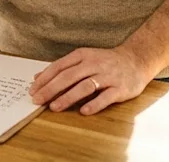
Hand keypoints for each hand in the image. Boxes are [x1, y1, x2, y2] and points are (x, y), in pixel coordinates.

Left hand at [28, 47, 151, 114]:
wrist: (136, 60)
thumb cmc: (105, 62)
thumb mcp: (83, 59)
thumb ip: (62, 68)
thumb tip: (37, 78)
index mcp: (82, 56)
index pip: (59, 67)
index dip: (44, 79)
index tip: (32, 90)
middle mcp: (94, 64)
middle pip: (68, 76)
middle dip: (50, 89)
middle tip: (37, 100)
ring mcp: (107, 76)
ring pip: (84, 86)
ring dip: (68, 97)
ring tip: (54, 107)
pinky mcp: (120, 88)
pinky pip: (105, 97)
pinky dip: (94, 104)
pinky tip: (83, 112)